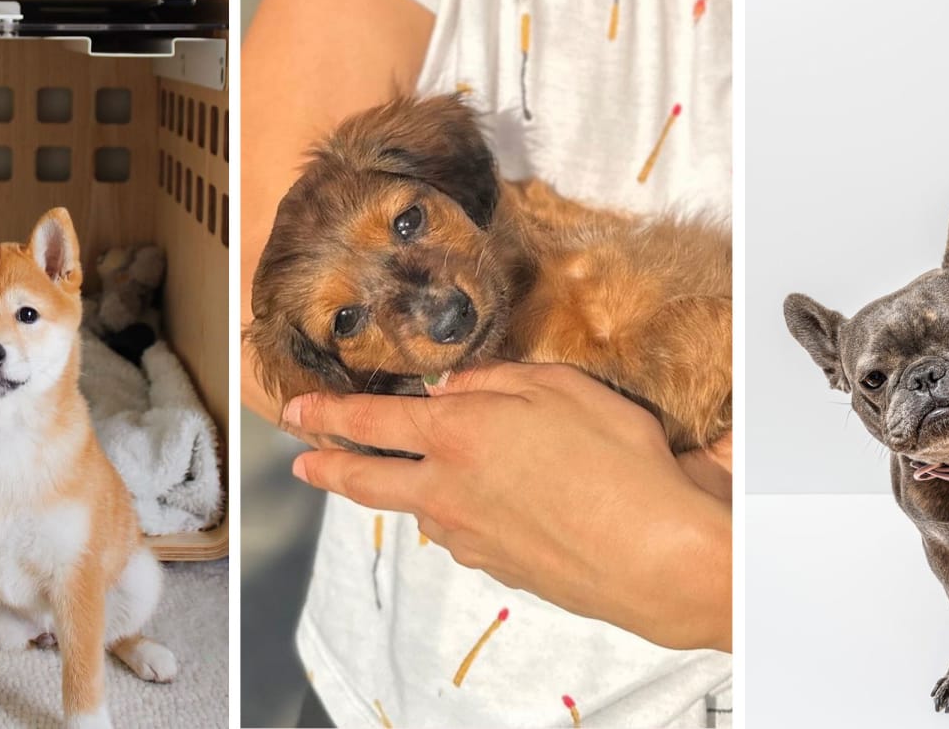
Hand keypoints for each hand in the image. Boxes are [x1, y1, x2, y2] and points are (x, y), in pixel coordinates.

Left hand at [282, 361, 732, 651]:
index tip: (297, 412)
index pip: (368, 422)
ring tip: (413, 478)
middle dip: (326, 468)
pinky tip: (493, 508)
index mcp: (455, 434)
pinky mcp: (496, 567)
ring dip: (407, 493)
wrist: (651, 555)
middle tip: (303, 464)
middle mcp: (446, 490)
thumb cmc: (616, 461)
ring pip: (419, 510)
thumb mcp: (560, 388)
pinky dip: (460, 517)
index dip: (326, 415)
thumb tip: (451, 389)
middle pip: (364, 482)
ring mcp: (467, 536)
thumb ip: (495, 382)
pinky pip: (463, 534)